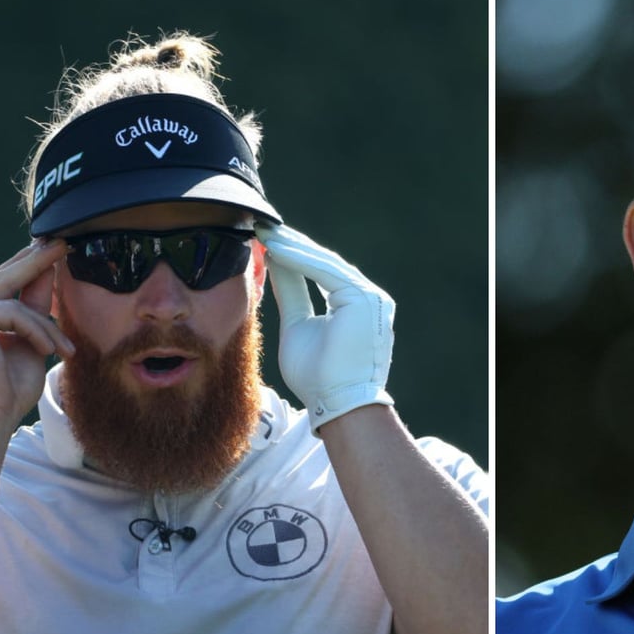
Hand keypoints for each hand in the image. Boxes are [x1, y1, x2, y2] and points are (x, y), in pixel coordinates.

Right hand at [0, 240, 74, 428]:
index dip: (24, 269)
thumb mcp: (28, 344)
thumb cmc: (5, 394)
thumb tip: (47, 274)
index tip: (50, 252)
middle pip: (0, 279)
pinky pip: (13, 313)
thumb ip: (34, 312)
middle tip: (61, 244)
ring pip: (13, 301)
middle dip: (34, 263)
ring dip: (45, 326)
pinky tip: (48, 351)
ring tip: (64, 350)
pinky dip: (36, 331)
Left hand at [257, 223, 394, 431]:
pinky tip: (277, 249)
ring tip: (266, 234)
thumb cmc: (318, 378)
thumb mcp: (297, 327)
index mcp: (355, 305)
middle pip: (325, 263)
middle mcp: (368, 298)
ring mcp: (371, 298)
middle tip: (263, 228)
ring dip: (294, 247)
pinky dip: (301, 260)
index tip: (266, 241)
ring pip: (326, 264)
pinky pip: (327, 272)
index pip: (321, 272)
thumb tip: (275, 265)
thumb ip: (291, 295)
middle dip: (293, 245)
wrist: (339, 405)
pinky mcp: (365, 299)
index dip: (294, 255)